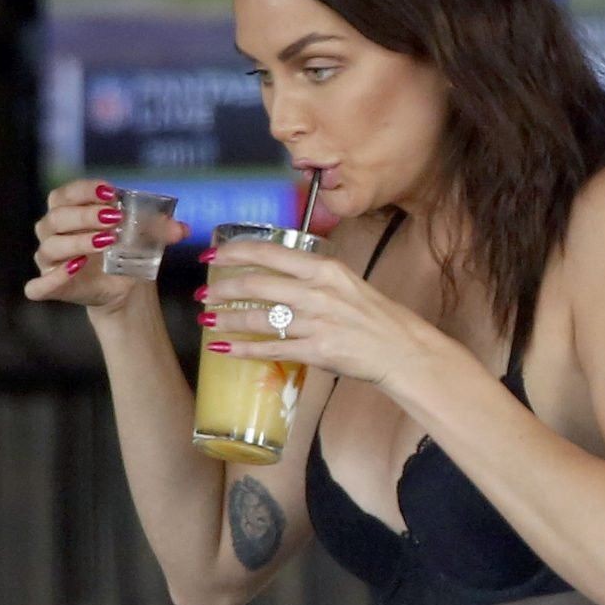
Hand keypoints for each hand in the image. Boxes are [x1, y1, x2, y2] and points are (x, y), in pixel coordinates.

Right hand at [24, 178, 190, 312]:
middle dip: (84, 216)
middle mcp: (53, 234)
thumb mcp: (146, 236)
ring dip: (76, 242)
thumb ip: (162, 228)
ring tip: (106, 242)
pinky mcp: (51, 287)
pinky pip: (38, 285)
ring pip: (49, 247)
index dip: (84, 190)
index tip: (110, 193)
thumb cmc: (127, 252)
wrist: (126, 288)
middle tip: (113, 219)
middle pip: (55, 218)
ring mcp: (50, 262)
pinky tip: (76, 269)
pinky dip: (53, 278)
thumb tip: (181, 229)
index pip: (64, 194)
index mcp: (68, 212)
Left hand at [196, 238, 435, 387]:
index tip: (212, 256)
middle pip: (257, 284)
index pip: (270, 253)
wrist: (400, 348)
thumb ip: (312, 276)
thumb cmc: (374, 316)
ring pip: (259, 318)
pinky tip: (225, 349)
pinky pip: (271, 349)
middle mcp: (317, 292)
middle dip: (222, 289)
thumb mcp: (345, 283)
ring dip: (227, 320)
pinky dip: (244, 350)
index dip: (235, 253)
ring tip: (207, 322)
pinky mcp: (316, 351)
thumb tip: (277, 273)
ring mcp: (316, 322)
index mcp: (324, 268)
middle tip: (203, 294)